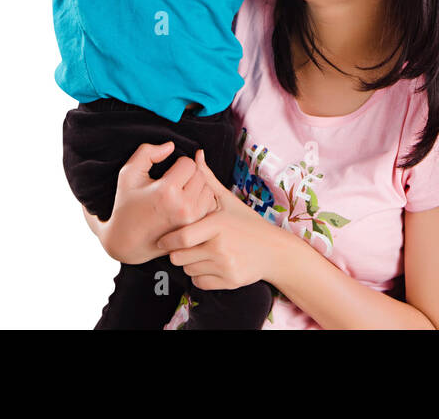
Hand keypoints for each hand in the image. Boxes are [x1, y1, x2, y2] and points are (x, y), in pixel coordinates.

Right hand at [97, 142, 218, 265]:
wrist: (126, 243)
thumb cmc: (126, 206)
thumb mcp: (128, 174)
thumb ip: (147, 152)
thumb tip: (170, 146)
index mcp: (167, 191)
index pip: (188, 163)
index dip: (178, 165)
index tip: (167, 174)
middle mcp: (183, 206)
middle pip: (200, 175)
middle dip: (188, 175)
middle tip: (173, 184)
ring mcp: (192, 219)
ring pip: (208, 189)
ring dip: (197, 187)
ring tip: (179, 194)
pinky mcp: (196, 229)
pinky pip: (210, 205)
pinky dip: (201, 202)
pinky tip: (186, 205)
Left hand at [157, 149, 283, 290]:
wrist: (275, 251)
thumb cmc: (247, 223)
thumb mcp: (229, 201)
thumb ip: (208, 180)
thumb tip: (196, 155)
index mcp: (217, 223)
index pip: (181, 237)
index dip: (167, 240)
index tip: (163, 239)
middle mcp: (221, 245)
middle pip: (179, 257)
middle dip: (177, 252)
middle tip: (184, 247)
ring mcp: (226, 264)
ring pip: (188, 270)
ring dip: (189, 264)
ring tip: (201, 254)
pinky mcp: (230, 281)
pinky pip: (199, 283)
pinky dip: (200, 277)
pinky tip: (210, 265)